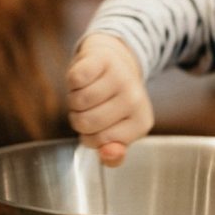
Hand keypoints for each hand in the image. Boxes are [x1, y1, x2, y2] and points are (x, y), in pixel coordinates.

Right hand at [65, 33, 153, 165]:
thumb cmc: (112, 102)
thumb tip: (107, 154)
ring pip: (78, 102)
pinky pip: (74, 80)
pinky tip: (84, 78)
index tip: (99, 125)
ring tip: (86, 92)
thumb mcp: (117, 132)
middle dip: (78, 118)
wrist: (113, 62)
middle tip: (89, 108)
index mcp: (141, 122)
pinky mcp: (103, 59)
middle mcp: (135, 99)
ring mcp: (120, 77)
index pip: (99, 142)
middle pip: (86, 122)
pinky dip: (72, 82)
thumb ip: (113, 155)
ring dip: (74, 100)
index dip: (89, 136)